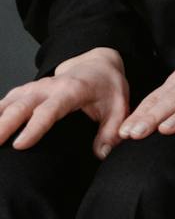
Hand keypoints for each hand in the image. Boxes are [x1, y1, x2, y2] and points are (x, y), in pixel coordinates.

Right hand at [0, 47, 129, 156]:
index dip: (34, 127)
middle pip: (21, 106)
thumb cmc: (107, 87)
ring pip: (7, 103)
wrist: (96, 64)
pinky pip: (3, 103)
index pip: (49, 110)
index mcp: (71, 90)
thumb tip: (101, 154)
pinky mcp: (23, 92)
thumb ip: (110, 131)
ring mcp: (32, 88)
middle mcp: (47, 87)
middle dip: (3, 125)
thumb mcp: (119, 106)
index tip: (20, 144)